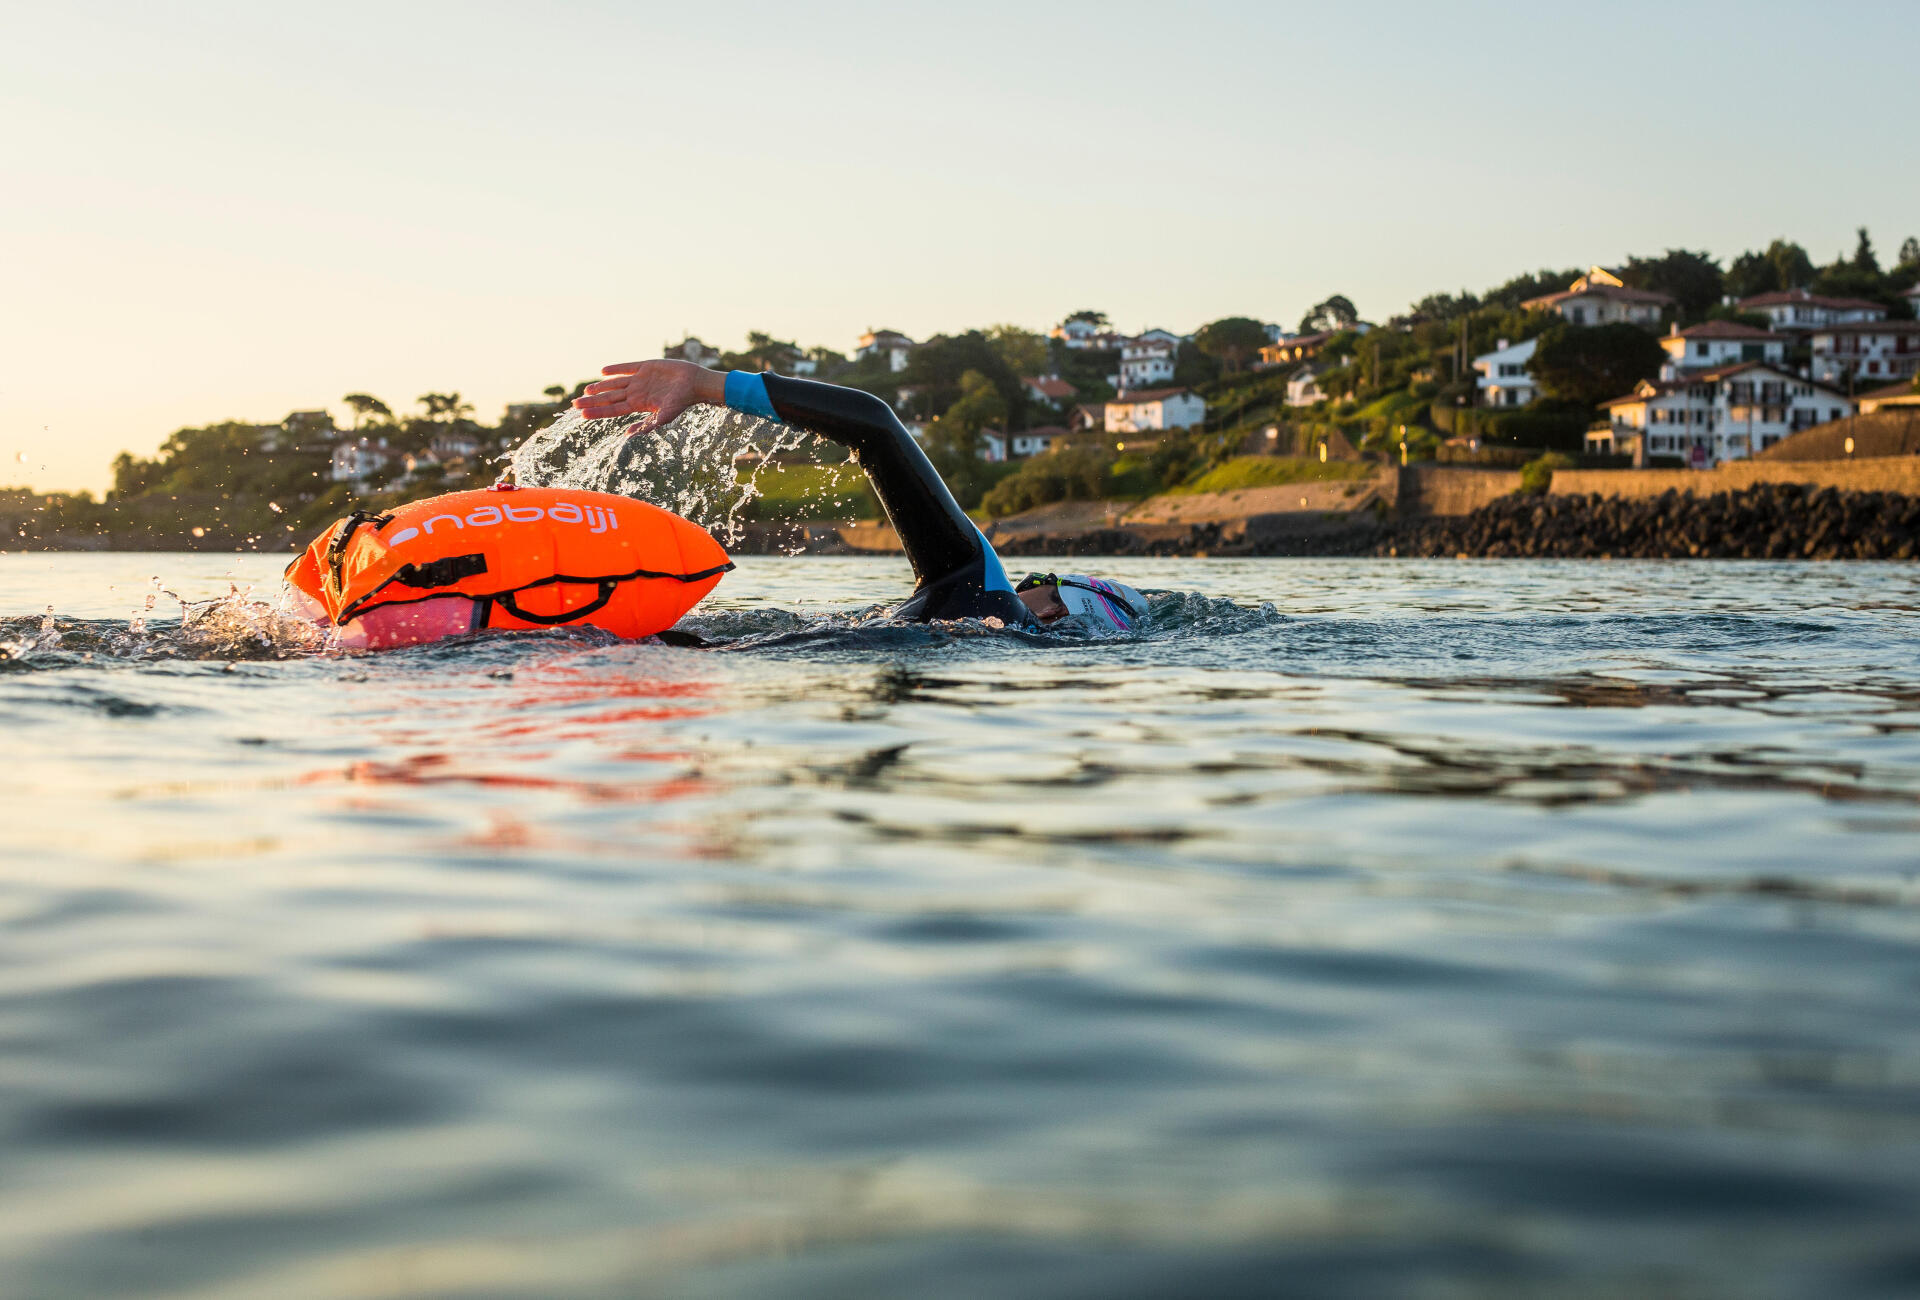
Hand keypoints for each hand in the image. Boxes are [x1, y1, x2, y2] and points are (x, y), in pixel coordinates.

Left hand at [573, 360, 725, 433]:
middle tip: (574, 404)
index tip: (582, 415)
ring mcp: (640, 379)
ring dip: (600, 386)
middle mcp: (636, 392)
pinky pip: (627, 367)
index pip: (613, 409)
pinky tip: (603, 371)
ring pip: (615, 383)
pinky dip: (616, 368)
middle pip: (609, 397)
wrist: (694, 382)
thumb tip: (628, 436)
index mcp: (638, 404)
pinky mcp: (645, 366)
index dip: (598, 412)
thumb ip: (647, 425)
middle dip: (592, 401)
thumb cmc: (682, 401)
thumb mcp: (665, 416)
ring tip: (586, 390)